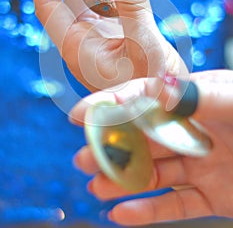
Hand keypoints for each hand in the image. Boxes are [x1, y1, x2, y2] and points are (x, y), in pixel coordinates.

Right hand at [70, 69, 232, 225]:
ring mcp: (200, 164)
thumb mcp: (229, 99)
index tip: (79, 114)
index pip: (143, 99)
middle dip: (111, 148)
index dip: (111, 104)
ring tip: (96, 184)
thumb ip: (192, 95)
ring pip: (153, 174)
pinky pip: (176, 205)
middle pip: (142, 140)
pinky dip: (148, 212)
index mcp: (192, 101)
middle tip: (83, 157)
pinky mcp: (211, 195)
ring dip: (123, 180)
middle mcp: (191, 131)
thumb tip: (153, 87)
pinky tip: (121, 213)